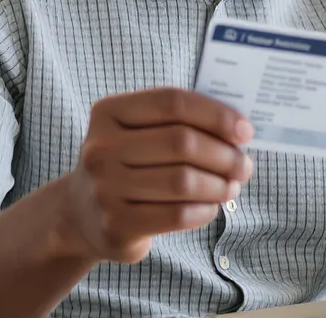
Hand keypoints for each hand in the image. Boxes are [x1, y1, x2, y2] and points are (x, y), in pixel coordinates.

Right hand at [58, 88, 254, 263]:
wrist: (80, 214)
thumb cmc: (126, 164)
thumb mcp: (137, 132)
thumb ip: (178, 122)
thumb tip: (237, 130)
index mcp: (109, 112)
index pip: (173, 103)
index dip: (216, 114)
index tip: (245, 131)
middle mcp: (101, 147)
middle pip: (182, 143)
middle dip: (224, 155)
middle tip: (244, 166)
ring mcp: (105, 187)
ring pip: (183, 181)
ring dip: (219, 185)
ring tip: (232, 187)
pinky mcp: (116, 224)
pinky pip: (176, 215)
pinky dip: (204, 210)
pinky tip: (211, 207)